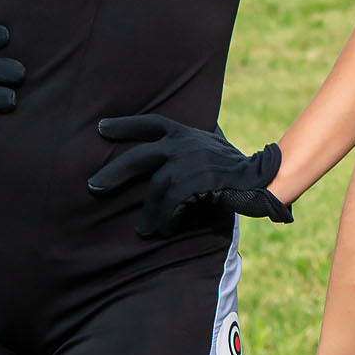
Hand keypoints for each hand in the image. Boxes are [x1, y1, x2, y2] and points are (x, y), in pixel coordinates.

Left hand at [89, 116, 292, 239]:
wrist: (262, 178)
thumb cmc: (237, 165)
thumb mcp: (213, 144)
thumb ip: (195, 140)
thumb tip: (183, 136)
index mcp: (186, 133)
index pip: (151, 123)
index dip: (125, 124)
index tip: (100, 128)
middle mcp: (184, 144)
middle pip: (139, 157)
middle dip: (114, 172)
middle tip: (93, 186)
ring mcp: (189, 163)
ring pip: (156, 189)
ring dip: (149, 213)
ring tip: (144, 229)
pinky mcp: (196, 183)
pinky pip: (171, 204)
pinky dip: (165, 220)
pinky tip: (164, 230)